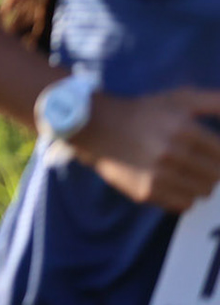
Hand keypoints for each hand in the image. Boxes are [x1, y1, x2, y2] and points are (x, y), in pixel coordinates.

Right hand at [73, 88, 219, 210]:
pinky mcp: (147, 192)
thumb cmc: (144, 112)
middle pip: (215, 176)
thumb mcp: (179, 99)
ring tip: (184, 172)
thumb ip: (213, 101)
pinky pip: (184, 204)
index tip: (209, 153)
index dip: (217, 154)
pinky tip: (171, 183)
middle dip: (210, 169)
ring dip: (198, 184)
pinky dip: (183, 196)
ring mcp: (159, 175)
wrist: (96, 127)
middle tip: (196, 162)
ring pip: (202, 192)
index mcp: (184, 129)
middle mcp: (172, 153)